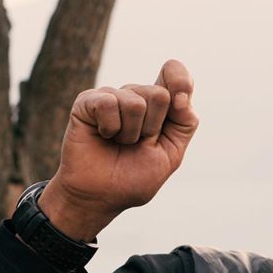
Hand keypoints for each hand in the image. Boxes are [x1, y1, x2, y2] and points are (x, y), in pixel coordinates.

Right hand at [39, 59, 198, 241]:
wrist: (100, 197)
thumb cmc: (134, 177)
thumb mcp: (171, 154)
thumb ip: (184, 124)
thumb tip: (182, 96)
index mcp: (159, 106)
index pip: (175, 75)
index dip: (180, 81)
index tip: (181, 102)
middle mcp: (136, 96)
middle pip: (160, 94)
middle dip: (152, 128)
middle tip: (137, 143)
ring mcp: (112, 96)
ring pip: (135, 102)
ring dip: (130, 134)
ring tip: (118, 143)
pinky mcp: (88, 101)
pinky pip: (108, 103)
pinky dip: (110, 128)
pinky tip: (103, 135)